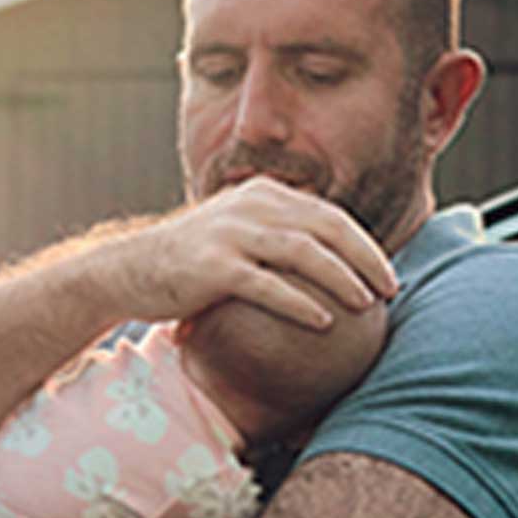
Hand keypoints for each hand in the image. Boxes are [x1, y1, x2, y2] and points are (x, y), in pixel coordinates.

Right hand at [106, 179, 396, 330]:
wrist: (129, 270)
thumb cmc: (191, 262)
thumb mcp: (238, 235)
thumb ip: (278, 238)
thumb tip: (329, 264)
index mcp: (264, 195)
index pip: (330, 216)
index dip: (364, 246)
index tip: (387, 277)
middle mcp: (251, 206)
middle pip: (326, 229)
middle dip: (365, 260)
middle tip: (389, 291)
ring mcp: (231, 235)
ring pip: (303, 252)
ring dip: (341, 279)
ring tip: (364, 305)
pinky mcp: (213, 267)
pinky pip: (267, 285)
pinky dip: (299, 303)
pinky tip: (323, 322)